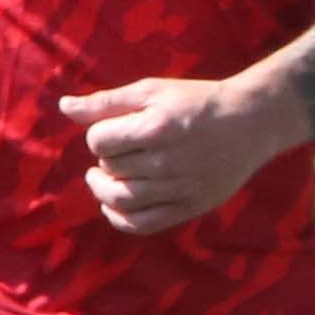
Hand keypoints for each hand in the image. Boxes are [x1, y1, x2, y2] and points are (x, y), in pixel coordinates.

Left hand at [62, 73, 311, 235]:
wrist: (250, 121)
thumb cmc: (197, 101)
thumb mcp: (153, 91)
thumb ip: (107, 101)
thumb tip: (63, 107)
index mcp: (157, 128)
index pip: (100, 141)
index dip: (100, 135)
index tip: (116, 130)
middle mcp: (167, 161)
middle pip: (110, 170)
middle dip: (106, 159)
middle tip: (116, 151)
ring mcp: (180, 188)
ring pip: (121, 200)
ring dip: (103, 190)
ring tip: (104, 179)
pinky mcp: (190, 207)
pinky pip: (143, 224)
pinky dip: (120, 219)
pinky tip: (113, 206)